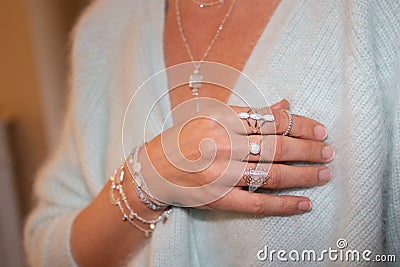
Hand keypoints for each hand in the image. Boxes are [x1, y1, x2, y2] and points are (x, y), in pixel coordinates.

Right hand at [140, 99, 333, 214]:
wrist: (154, 168)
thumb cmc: (184, 139)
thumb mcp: (212, 116)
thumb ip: (250, 112)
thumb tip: (285, 105)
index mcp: (222, 121)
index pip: (272, 121)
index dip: (301, 125)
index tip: (321, 131)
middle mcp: (223, 145)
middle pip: (278, 148)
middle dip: (310, 149)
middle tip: (330, 152)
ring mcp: (221, 174)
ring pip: (273, 175)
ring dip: (304, 175)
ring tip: (324, 174)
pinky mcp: (218, 199)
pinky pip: (257, 204)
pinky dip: (284, 205)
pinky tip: (305, 204)